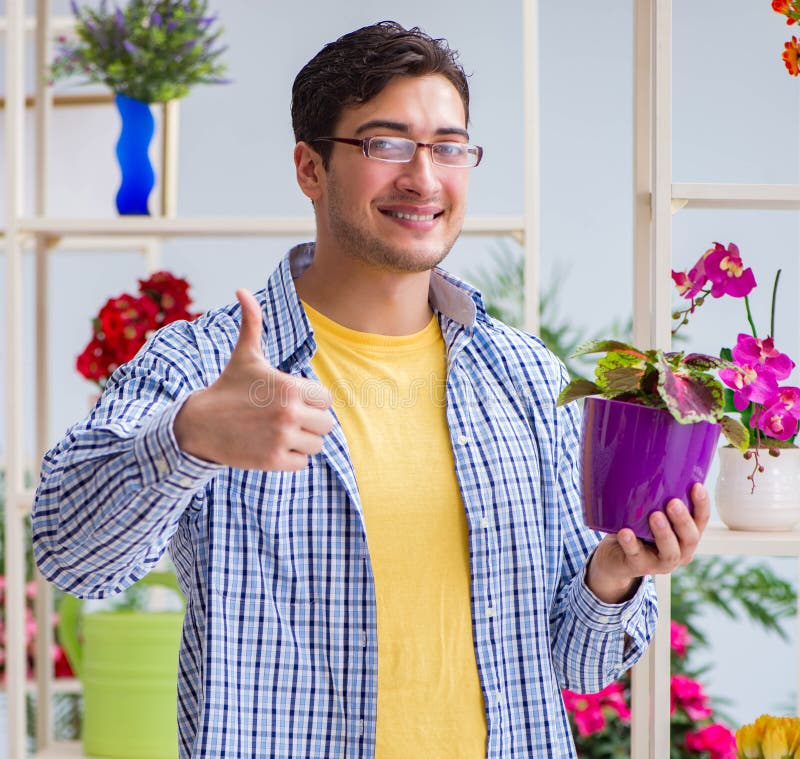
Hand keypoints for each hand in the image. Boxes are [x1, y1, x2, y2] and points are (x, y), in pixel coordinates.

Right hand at [174, 289, 333, 470]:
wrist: (199, 424)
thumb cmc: (229, 388)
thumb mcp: (245, 356)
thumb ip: (252, 323)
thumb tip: (241, 290)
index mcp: (290, 386)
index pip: (326, 400)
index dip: (311, 401)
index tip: (291, 400)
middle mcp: (289, 412)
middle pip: (326, 424)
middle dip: (310, 423)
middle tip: (285, 419)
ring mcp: (281, 438)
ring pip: (316, 445)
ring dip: (302, 442)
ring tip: (278, 433)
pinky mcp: (273, 461)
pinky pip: (302, 463)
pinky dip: (290, 459)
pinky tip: (271, 447)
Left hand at [585, 483, 710, 603]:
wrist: (614, 558)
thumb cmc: (637, 529)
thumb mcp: (649, 513)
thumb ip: (657, 499)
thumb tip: (653, 461)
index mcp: (686, 536)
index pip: (701, 521)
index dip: (702, 505)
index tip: (697, 486)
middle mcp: (679, 552)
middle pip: (690, 538)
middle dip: (683, 520)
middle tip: (673, 503)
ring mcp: (660, 563)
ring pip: (670, 552)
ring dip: (664, 533)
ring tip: (655, 516)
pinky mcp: (639, 568)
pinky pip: (636, 556)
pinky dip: (631, 543)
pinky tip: (625, 532)